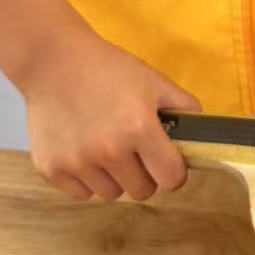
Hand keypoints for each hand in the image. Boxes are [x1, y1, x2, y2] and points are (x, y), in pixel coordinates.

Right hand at [20, 23, 200, 201]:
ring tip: (105, 146)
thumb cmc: (108, 69)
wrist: (54, 60)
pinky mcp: (51, 168)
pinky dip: (86, 179)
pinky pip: (82, 194)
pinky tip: (83, 150)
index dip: (172, 170)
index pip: (170, 179)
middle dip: (144, 174)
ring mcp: (77, 162)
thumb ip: (184, 108)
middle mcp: (108, 150)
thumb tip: (203, 135)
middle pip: (142, 191)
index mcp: (138, 128)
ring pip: (111, 194)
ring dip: (114, 177)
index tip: (165, 160)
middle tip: (133, 150)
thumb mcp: (153, 81)